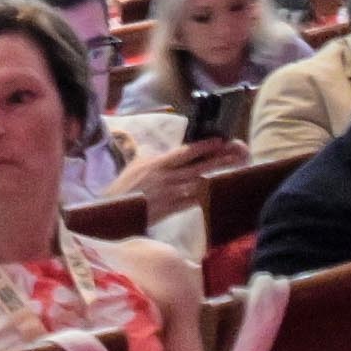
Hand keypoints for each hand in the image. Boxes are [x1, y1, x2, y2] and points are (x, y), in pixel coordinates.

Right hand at [109, 136, 227, 219]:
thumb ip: (152, 157)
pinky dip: (200, 197)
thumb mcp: (137, 165)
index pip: (186, 152)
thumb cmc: (124, 187)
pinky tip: (208, 193)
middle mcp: (167, 177)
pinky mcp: (171, 209)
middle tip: (235, 155)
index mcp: (158, 163)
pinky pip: (192, 202)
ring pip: (198, 184)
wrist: (115, 210)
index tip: (219, 141)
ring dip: (212, 178)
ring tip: (229, 172)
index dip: (204, 146)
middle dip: (218, 161)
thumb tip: (163, 151)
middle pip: (198, 167)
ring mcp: (171, 194)